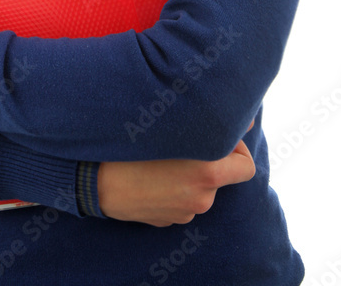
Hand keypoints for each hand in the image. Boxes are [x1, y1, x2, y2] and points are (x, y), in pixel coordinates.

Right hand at [97, 126, 255, 226]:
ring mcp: (184, 213)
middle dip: (209, 159)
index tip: (218, 136)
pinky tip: (151, 173)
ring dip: (188, 173)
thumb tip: (245, 119)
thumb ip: (210, 123)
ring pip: (198, 187)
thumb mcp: (171, 125)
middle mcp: (202, 198)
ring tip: (161, 155)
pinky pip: (180, 200)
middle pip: (220, 175)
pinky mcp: (167, 221)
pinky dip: (173, 187)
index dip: (237, 148)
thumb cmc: (131, 143)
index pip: (246, 166)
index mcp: (208, 174)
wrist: (94, 179)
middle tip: (184, 140)